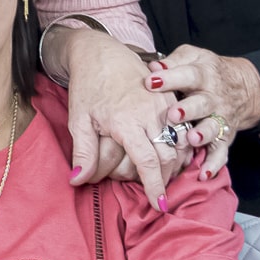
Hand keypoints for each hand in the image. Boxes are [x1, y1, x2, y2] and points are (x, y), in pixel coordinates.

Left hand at [57, 27, 181, 207]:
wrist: (102, 54)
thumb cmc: (88, 87)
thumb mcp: (78, 120)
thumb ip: (82, 152)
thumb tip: (77, 181)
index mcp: (127, 121)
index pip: (148, 162)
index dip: (154, 186)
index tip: (157, 205)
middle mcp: (151, 114)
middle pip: (167, 158)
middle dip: (162, 179)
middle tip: (152, 191)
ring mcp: (164, 106)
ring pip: (179, 145)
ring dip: (172, 165)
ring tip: (160, 177)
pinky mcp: (171, 101)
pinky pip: (182, 130)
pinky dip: (180, 148)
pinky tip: (170, 158)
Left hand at [148, 44, 259, 178]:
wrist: (242, 86)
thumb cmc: (204, 71)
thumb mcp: (192, 57)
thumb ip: (174, 62)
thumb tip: (153, 67)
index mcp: (202, 76)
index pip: (187, 75)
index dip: (170, 78)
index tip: (150, 81)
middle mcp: (213, 98)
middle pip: (202, 103)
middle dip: (188, 109)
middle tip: (172, 114)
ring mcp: (220, 119)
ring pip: (212, 128)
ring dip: (201, 135)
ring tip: (190, 140)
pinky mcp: (224, 137)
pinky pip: (221, 153)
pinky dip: (213, 165)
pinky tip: (203, 174)